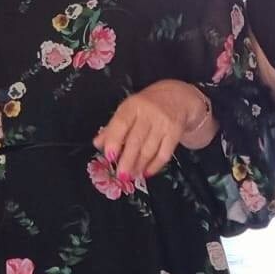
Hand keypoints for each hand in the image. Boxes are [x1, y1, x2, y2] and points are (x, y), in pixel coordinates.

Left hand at [93, 81, 209, 180]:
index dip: (114, 140)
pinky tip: (147, 172)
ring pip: (149, 149)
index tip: (109, 156)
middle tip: (121, 175)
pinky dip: (155, 166)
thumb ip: (112, 127)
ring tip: (132, 176)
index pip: (121, 123)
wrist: (177, 97)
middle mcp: (149, 113)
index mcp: (133, 105)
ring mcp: (163, 123)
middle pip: (136, 140)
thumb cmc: (147, 105)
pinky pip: (164, 154)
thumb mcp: (129, 110)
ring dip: (139, 166)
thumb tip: (98, 144)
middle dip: (127, 161)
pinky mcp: (175, 132)